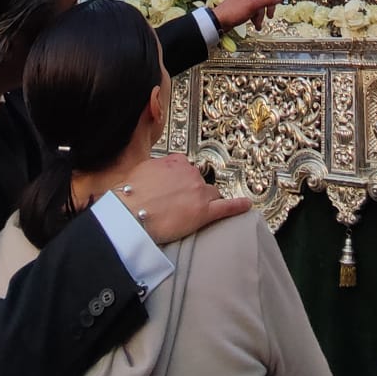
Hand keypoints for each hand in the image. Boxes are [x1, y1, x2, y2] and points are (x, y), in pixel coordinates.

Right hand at [121, 153, 248, 244]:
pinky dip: (238, 206)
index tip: (179, 186)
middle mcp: (191, 173)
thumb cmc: (131, 194)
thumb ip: (158, 167)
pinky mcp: (204, 212)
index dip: (182, 180)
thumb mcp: (142, 169)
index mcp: (176, 162)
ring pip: (211, 194)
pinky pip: (226, 207)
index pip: (186, 167)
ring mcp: (199, 192)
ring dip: (205, 201)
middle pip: (199, 182)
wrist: (130, 213)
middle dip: (192, 192)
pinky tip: (246, 205)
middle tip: (179, 204)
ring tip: (194, 212)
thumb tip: (162, 171)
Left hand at [211, 0, 278, 31]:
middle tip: (270, 16)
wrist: (220, 21)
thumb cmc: (235, 10)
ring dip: (261, 15)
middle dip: (269, 6)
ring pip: (261, 4)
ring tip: (258, 25)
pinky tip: (257, 26)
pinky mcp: (245, 6)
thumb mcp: (253, 5)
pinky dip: (257, 17)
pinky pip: (256, 9)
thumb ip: (267, 0)